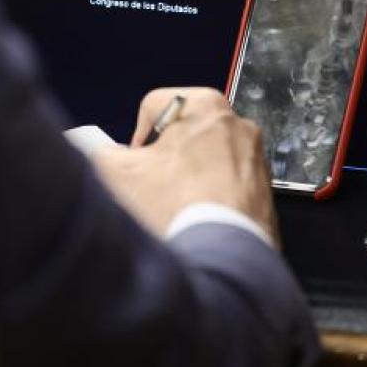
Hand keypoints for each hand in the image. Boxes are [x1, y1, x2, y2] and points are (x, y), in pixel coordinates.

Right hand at [90, 88, 277, 242]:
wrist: (219, 260)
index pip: (155, 106)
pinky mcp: (264, 195)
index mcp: (205, 106)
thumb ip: (103, 153)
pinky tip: (196, 220)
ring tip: (174, 208)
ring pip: (207, 163)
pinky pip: (227, 190)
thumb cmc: (176, 208)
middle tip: (151, 186)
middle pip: (184, 136)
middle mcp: (238, 127)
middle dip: (164, 159)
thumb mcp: (117, 173)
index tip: (135, 161)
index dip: (136, 136)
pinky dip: (210, 202)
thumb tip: (105, 156)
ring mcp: (256, 161)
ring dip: (187, 181)